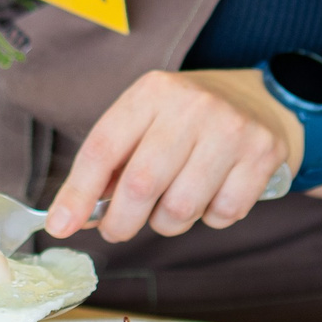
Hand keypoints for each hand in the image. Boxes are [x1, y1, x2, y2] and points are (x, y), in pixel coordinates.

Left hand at [44, 69, 300, 242]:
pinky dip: (210, 219)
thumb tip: (69, 218)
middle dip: (121, 222)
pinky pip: (222, 214)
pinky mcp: (262, 154)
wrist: (260, 100)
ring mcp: (231, 128)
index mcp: (152, 92)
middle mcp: (192, 105)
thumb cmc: (188, 120)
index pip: (103, 148)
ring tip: (170, 207)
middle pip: (140, 185)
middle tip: (118, 230)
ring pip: (180, 209)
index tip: (59, 227)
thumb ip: (110, 165)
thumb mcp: (145, 121)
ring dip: (167, 224)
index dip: (77, 193)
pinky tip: (212, 195)